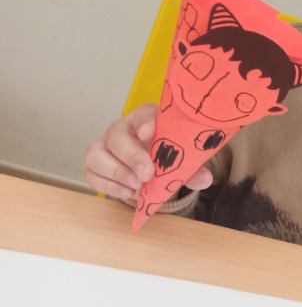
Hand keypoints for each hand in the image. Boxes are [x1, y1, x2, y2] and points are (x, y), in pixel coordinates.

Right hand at [83, 104, 212, 199]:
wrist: (146, 164)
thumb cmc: (163, 154)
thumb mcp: (179, 158)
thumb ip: (191, 167)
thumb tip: (205, 179)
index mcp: (145, 119)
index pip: (144, 114)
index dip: (146, 122)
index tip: (150, 133)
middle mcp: (121, 128)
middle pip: (117, 136)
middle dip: (132, 156)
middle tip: (147, 174)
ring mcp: (103, 146)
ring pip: (96, 154)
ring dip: (117, 172)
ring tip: (136, 186)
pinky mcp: (93, 165)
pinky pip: (91, 174)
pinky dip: (108, 185)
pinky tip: (127, 192)